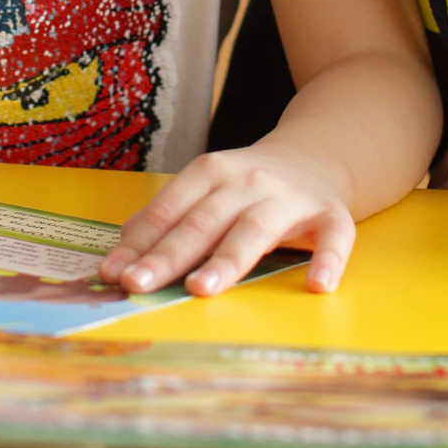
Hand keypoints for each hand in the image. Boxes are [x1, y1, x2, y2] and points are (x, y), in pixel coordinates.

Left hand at [98, 141, 356, 295]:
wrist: (316, 157)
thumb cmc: (248, 186)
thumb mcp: (206, 188)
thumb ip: (170, 216)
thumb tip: (121, 252)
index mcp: (211, 171)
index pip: (170, 209)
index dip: (140, 241)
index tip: (113, 272)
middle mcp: (248, 180)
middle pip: (204, 221)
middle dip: (168, 255)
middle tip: (138, 285)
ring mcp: (290, 198)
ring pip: (255, 229)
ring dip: (227, 259)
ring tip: (200, 289)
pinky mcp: (331, 214)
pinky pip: (334, 236)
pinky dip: (328, 259)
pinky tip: (317, 285)